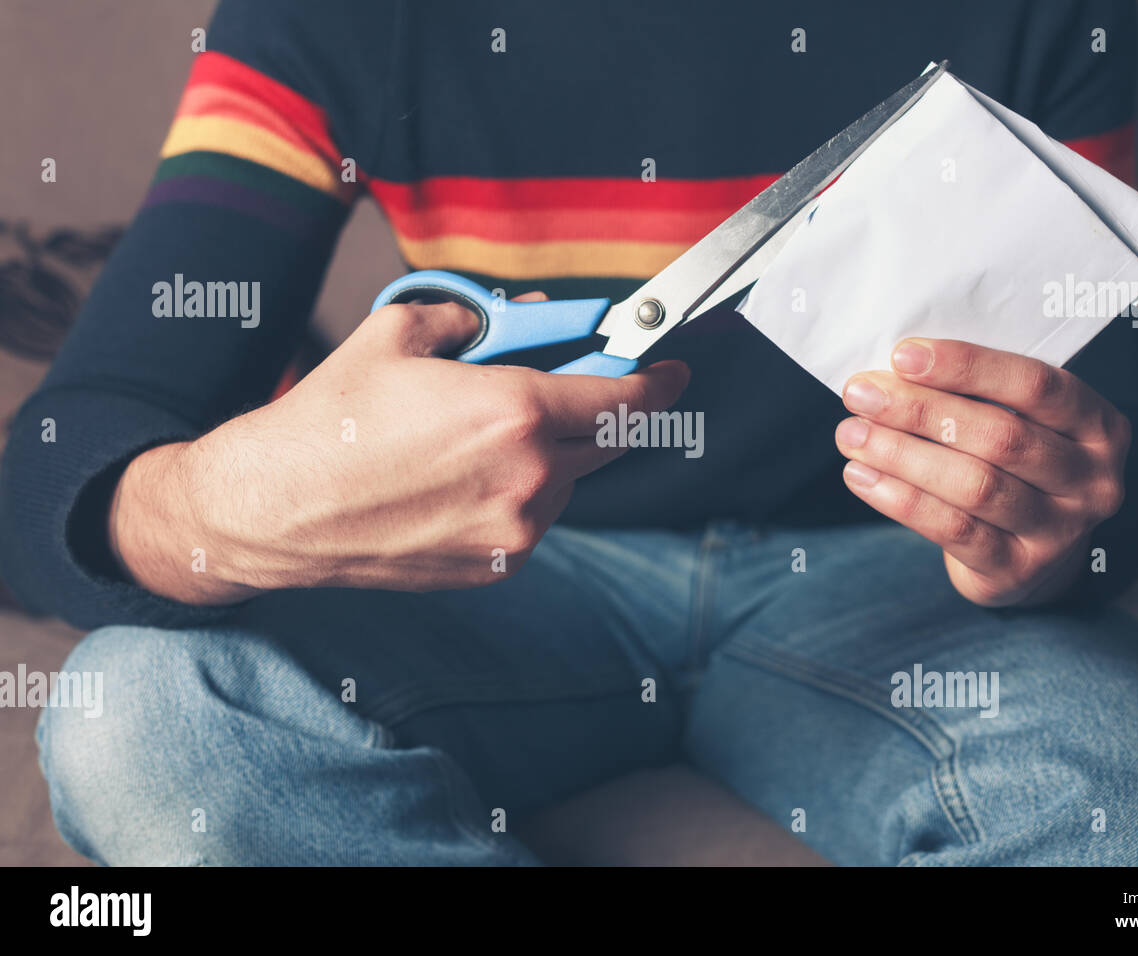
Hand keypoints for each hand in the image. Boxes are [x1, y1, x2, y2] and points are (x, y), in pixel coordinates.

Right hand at [109, 295, 688, 603]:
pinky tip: (463, 479)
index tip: (672, 374)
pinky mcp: (495, 566)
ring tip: (481, 438)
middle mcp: (529, 478)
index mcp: (516, 412)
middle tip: (574, 392)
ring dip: (550, 455)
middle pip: (606, 441)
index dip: (657, 382)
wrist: (275, 509)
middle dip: (598, 412)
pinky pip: (533, 520)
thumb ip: (473, 320)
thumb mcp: (399, 335)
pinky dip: (520, 493)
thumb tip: (514, 319)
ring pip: (567, 482)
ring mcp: (515, 531)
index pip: (623, 398)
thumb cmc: (329, 421)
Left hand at [835, 338, 1130, 606]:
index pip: (1036, 385)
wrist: (1033, 556)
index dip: (967, 367)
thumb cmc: (1015, 468)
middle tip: (860, 394)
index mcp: (1098, 424)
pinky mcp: (1017, 570)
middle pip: (1000, 436)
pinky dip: (901, 500)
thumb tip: (893, 368)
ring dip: (902, 455)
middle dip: (920, 410)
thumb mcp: (1020, 423)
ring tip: (850, 434)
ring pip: (973, 484)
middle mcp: (1092, 479)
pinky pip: (953, 530)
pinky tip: (862, 477)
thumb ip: (979, 395)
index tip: (902, 354)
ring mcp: (1060, 531)